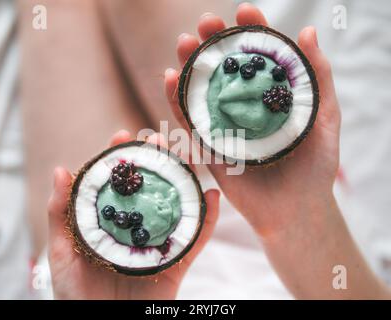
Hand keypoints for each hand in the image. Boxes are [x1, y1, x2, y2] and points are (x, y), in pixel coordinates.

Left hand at [47, 130, 219, 298]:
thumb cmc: (76, 295)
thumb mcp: (61, 252)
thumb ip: (60, 213)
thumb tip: (61, 170)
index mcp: (111, 223)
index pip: (117, 184)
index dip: (121, 159)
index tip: (123, 135)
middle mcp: (137, 229)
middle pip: (150, 190)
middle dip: (157, 162)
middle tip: (159, 140)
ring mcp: (158, 244)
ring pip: (176, 207)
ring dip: (185, 181)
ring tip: (188, 157)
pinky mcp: (176, 264)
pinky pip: (196, 240)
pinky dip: (208, 219)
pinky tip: (212, 197)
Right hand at [164, 3, 340, 237]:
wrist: (297, 209)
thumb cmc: (315, 166)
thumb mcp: (326, 117)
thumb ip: (319, 77)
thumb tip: (309, 31)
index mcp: (270, 96)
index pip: (258, 56)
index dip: (250, 31)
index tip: (243, 11)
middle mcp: (244, 107)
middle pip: (224, 69)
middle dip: (213, 42)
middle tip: (205, 23)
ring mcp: (224, 126)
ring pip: (201, 91)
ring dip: (189, 66)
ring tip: (184, 42)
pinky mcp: (208, 148)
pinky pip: (188, 122)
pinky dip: (176, 100)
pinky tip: (169, 78)